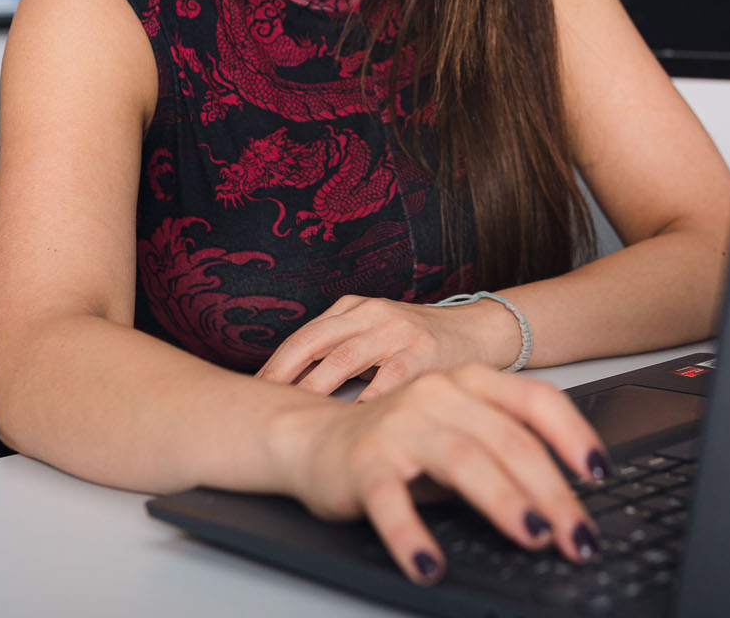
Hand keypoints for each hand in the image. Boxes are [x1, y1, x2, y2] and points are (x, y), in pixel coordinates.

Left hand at [255, 294, 518, 400]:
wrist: (479, 332)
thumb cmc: (418, 343)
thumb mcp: (375, 334)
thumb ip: (340, 351)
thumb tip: (289, 391)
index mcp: (354, 308)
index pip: (303, 336)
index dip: (274, 365)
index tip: (250, 393)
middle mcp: (371, 313)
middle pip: (314, 343)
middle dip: (283, 376)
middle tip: (260, 407)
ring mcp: (397, 330)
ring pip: (343, 359)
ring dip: (314, 389)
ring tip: (294, 415)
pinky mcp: (423, 352)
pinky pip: (386, 380)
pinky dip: (365, 401)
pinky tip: (349, 422)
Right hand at [278, 364, 611, 584]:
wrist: (311, 438)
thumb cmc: (398, 441)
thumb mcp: (460, 435)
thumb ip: (504, 454)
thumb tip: (566, 502)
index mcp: (469, 383)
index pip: (535, 401)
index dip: (573, 435)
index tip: (600, 474)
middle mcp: (437, 395)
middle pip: (508, 440)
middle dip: (551, 491)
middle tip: (577, 535)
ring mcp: (399, 426)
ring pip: (463, 461)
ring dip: (503, 502)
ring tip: (534, 537)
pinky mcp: (363, 464)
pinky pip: (391, 502)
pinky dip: (412, 536)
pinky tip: (430, 564)